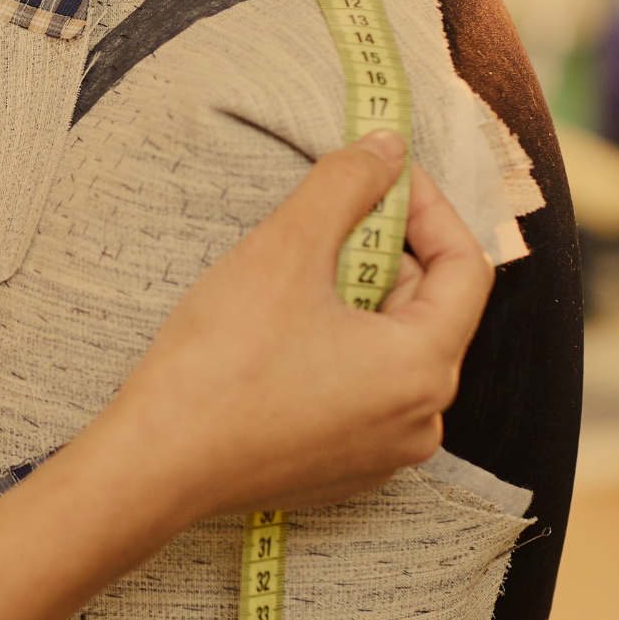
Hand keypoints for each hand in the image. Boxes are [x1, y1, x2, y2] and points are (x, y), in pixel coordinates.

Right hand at [93, 134, 491, 520]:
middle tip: (325, 222)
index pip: (465, 268)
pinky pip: (362, 393)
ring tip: (294, 278)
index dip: (429, 208)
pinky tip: (280, 337)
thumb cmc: (219, 365)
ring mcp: (381, 454)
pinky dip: (337, 350)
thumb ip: (345, 186)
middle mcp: (419, 421)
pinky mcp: (341, 470)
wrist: (153, 464)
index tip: (381, 176)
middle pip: (428, 309)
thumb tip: (385, 149)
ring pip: (392, 350)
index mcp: (422, 369)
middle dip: (385, 254)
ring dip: (356, 301)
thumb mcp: (284, 251)